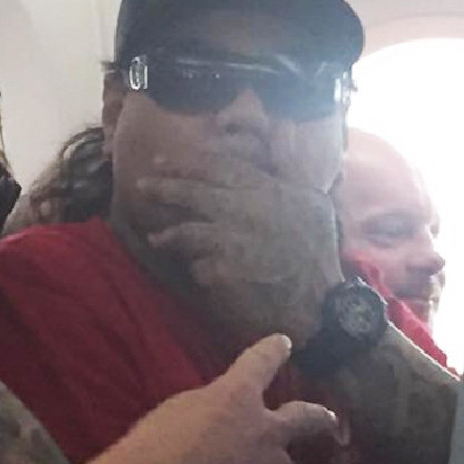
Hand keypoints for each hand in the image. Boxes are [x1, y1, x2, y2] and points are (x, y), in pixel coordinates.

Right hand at [98, 334, 336, 463]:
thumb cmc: (156, 445)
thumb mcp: (180, 411)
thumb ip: (209, 411)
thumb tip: (218, 419)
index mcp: (236, 395)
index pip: (260, 362)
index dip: (273, 351)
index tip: (283, 342)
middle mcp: (266, 426)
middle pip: (304, 416)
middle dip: (317, 416)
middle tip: (328, 418)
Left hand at [140, 155, 342, 345]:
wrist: (322, 302)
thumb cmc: (320, 251)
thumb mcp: (314, 203)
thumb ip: (284, 181)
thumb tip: (266, 165)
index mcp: (266, 190)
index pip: (217, 167)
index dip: (185, 163)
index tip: (160, 161)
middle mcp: (245, 209)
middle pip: (194, 194)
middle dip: (164, 188)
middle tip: (141, 185)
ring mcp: (232, 241)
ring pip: (188, 231)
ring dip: (168, 235)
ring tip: (155, 238)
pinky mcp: (224, 271)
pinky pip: (199, 266)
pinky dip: (195, 268)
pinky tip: (192, 271)